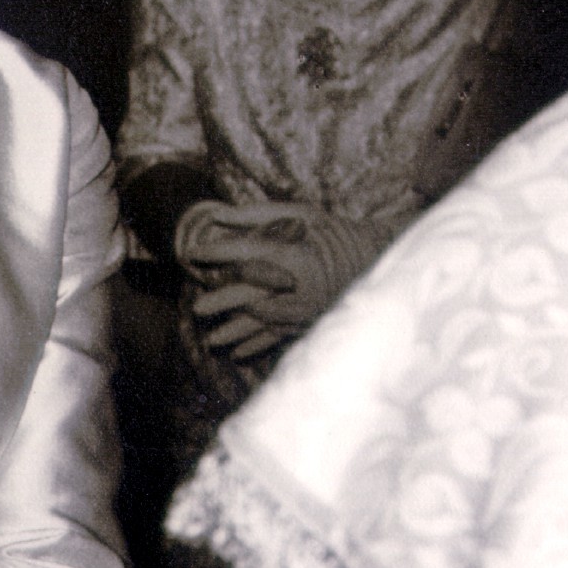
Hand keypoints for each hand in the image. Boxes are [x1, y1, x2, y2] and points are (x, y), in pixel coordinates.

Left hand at [177, 198, 372, 359]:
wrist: (375, 258)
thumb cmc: (333, 231)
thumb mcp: (301, 212)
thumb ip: (259, 213)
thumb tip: (217, 214)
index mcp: (294, 253)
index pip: (246, 252)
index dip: (217, 252)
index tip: (192, 253)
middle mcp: (298, 285)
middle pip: (251, 293)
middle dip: (222, 301)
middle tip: (196, 308)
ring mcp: (305, 307)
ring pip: (263, 323)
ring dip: (235, 332)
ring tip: (210, 340)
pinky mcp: (312, 320)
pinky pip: (280, 337)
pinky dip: (258, 347)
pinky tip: (237, 354)